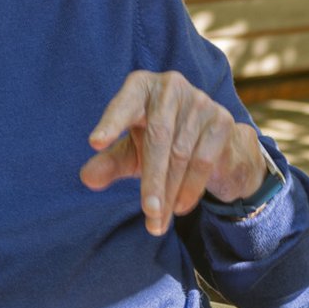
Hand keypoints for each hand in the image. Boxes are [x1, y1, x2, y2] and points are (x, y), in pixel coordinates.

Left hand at [81, 70, 268, 235]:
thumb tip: (87, 178)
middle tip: (148, 211)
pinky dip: (190, 189)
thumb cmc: (159, 142)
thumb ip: (110, 162)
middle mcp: (170, 87)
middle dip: (153, 179)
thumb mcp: (132, 152)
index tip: (96, 143)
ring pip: (181, 155)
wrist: (212, 142)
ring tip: (158, 221)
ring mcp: (199, 101)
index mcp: (140, 87)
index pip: (124, 104)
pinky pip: (203, 161)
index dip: (111, 123)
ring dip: (170, 192)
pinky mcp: (221, 120)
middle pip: (158, 137)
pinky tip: (179, 207)